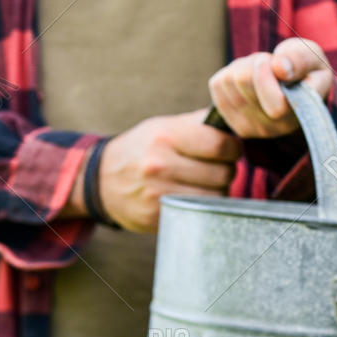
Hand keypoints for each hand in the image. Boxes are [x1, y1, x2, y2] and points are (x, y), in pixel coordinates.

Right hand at [95, 109, 242, 232]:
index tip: (231, 149)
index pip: (219, 145)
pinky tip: (191, 196)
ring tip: (205, 182)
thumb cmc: (141, 148)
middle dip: (227, 170)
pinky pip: (199, 213)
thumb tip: (234, 119)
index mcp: (165, 136)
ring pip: (215, 197)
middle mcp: (160, 165)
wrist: (102, 179)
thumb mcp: (163, 126)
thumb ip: (199, 123)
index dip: (234, 148)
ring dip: (218, 191)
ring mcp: (158, 193)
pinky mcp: (158, 217)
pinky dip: (202, 206)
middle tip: (217, 167)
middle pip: (223, 174)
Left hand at [207, 37, 333, 138]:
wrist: (290, 87)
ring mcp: (246, 126)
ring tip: (262, 70)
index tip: (276, 62)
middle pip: (244, 82)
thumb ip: (301, 59)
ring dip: (245, 66)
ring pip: (231, 81)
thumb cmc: (305, 70)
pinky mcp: (227, 117)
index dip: (267, 76)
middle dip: (257, 62)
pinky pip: (218, 84)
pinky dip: (232, 71)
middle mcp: (271, 129)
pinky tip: (248, 77)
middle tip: (272, 63)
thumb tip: (280, 68)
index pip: (275, 106)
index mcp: (297, 117)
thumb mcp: (313, 57)